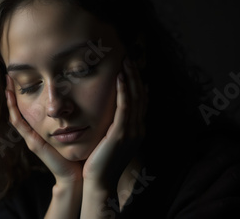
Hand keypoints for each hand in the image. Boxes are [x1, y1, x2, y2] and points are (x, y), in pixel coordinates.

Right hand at [5, 74, 82, 184]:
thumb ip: (74, 117)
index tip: (22, 76)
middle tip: (9, 74)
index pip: (29, 107)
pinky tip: (10, 97)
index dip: (24, 93)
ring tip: (7, 82)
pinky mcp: (33, 142)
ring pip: (15, 114)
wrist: (75, 174)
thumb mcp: (74, 129)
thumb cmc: (77, 152)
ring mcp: (31, 137)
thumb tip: (82, 98)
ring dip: (10, 98)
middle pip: (19, 109)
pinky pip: (19, 124)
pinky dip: (13, 110)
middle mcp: (33, 132)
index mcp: (42, 129)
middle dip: (13, 92)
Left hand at [82, 57, 147, 190]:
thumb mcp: (110, 140)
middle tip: (130, 57)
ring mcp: (132, 131)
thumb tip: (111, 111)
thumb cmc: (100, 161)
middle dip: (136, 75)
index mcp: (137, 130)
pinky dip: (124, 90)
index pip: (141, 100)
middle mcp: (138, 129)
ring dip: (131, 78)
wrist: (99, 182)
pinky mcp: (121, 133)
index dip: (138, 82)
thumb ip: (114, 125)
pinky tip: (120, 77)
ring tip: (126, 61)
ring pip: (135, 98)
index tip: (132, 66)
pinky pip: (125, 107)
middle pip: (141, 96)